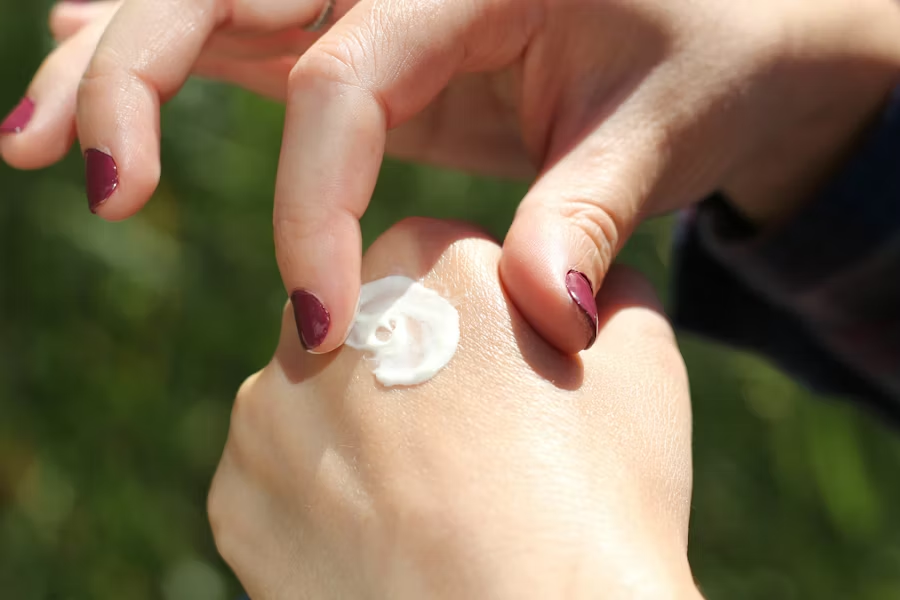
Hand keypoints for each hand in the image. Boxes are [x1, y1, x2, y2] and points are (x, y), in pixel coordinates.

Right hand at [4, 0, 899, 356]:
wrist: (723, 21)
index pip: (353, 74)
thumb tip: (547, 313)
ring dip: (117, 60)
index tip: (313, 315)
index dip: (313, 197)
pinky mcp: (371, 21)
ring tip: (33, 142)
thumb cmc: (705, 61)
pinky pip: (251, 28)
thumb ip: (591, 212)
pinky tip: (92, 73)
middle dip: (139, 74)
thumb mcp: (662, 131)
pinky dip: (168, 52)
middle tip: (75, 171)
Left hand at [207, 217, 698, 599]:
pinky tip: (382, 539)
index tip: (513, 382)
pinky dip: (323, 496)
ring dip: (360, 423)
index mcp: (427, 262)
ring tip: (427, 500)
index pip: (449, 261)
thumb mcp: (642, 366)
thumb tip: (592, 279)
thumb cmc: (598, 506)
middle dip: (414, 357)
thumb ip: (609, 288)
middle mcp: (330, 320)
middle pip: (375, 317)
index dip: (492, 323)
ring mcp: (269, 412)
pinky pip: (282, 473)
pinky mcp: (237, 497)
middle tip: (472, 442)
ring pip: (320, 393)